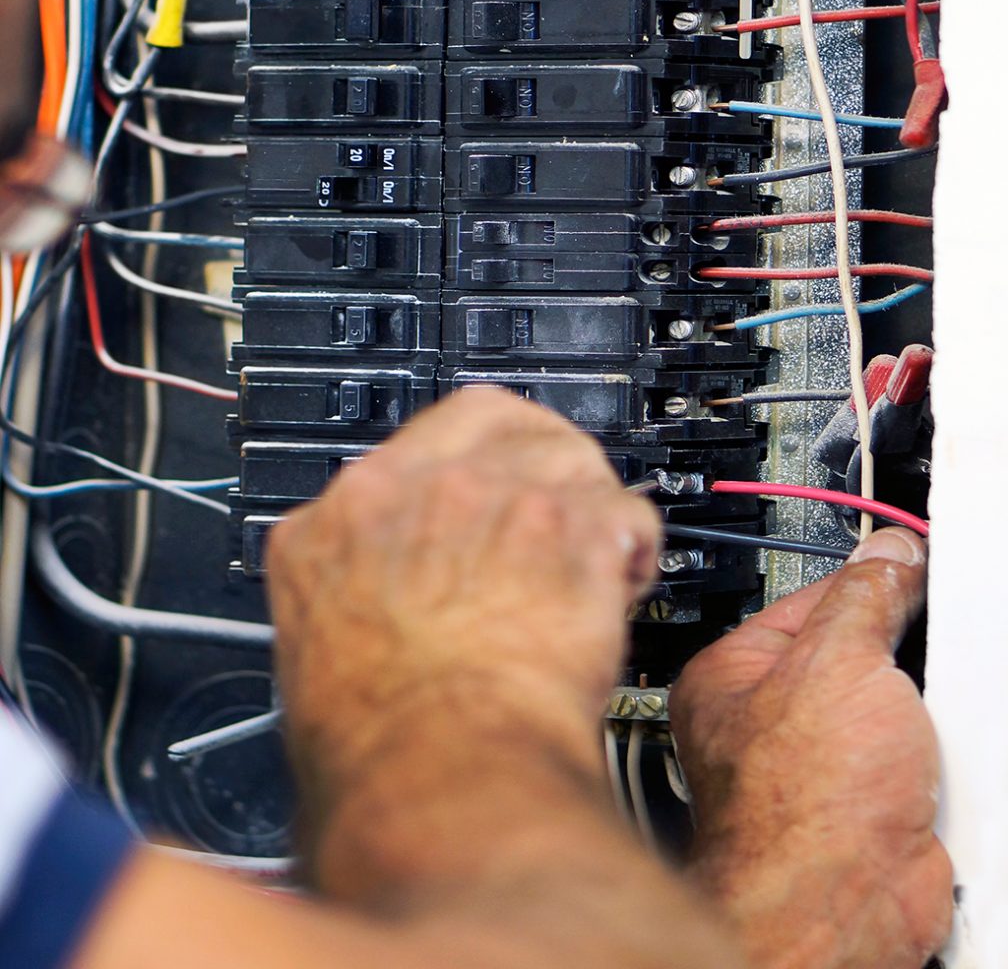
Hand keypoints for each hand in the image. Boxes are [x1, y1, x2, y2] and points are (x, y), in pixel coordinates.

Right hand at [267, 387, 659, 899]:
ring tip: (594, 559)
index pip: (406, 446)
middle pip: (496, 423)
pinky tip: (623, 587)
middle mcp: (416, 489)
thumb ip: (353, 592)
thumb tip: (383, 605)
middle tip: (551, 511)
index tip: (480, 499)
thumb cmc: (380, 752)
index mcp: (337, 521)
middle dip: (532, 461)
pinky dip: (635, 548)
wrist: (441, 780)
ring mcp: (496, 498)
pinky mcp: (570, 525)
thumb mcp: (316, 650)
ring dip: (588, 504)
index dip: (459, 473)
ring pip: (568, 456)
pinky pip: (626, 509)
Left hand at [668, 527, 951, 968]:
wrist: (842, 908)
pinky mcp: (872, 813)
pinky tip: (940, 764)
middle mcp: (769, 723)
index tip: (907, 561)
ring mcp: (823, 771)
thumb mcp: (839, 659)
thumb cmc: (802, 803)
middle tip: (922, 648)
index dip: (864, 577)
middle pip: (856, 653)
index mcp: (735, 674)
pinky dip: (941, 763)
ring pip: (895, 710)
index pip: (808, 597)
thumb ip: (866, 596)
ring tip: (925, 724)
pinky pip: (920, 763)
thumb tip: (888, 557)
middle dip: (899, 654)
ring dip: (925, 714)